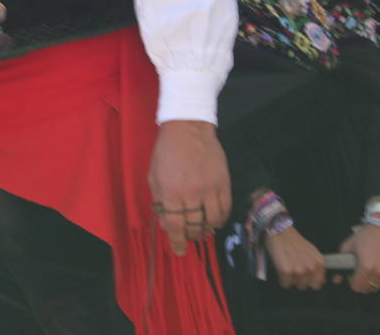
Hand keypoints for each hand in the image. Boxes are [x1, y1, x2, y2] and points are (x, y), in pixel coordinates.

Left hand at [148, 120, 230, 254]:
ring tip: (202, 231)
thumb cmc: (166, 152)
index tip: (178, 250)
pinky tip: (214, 221)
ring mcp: (210, 188)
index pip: (175, 226)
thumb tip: (166, 226)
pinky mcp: (223, 183)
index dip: (177, 242)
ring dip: (206, 230)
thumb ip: (160, 202)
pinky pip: (225, 209)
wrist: (188, 129)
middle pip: (194, 226)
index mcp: (170, 192)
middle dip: (191, 236)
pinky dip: (220, 219)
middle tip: (189, 238)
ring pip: (211, 221)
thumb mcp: (154, 176)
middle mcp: (191, 193)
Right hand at [265, 226, 326, 289]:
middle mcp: (311, 268)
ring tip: (287, 266)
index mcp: (319, 263)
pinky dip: (282, 279)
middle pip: (305, 286)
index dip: (309, 281)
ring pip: (295, 285)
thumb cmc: (294, 241)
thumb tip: (318, 282)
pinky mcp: (287, 271)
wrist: (280, 231)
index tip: (304, 276)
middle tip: (293, 269)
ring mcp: (299, 270)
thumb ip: (316, 265)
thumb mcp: (311, 252)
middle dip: (299, 280)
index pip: (317, 284)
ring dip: (291, 279)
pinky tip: (281, 268)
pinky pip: (285, 284)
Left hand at [341, 222, 379, 292]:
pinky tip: (379, 269)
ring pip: (378, 286)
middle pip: (368, 288)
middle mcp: (379, 272)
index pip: (357, 287)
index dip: (352, 281)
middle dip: (362, 282)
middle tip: (361, 272)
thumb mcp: (347, 247)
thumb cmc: (364, 236)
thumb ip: (340, 264)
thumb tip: (336, 279)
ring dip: (373, 281)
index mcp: (366, 267)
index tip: (353, 275)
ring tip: (370, 270)